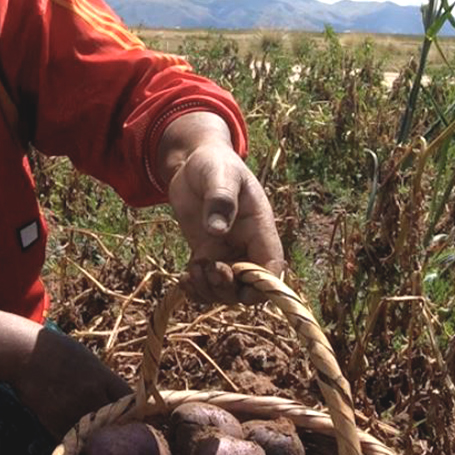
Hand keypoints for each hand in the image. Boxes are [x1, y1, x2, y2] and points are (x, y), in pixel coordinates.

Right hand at [11, 327, 131, 438]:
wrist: (23, 352)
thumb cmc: (55, 350)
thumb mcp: (87, 358)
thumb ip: (103, 379)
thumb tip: (117, 398)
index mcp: (102, 377)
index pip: (130, 401)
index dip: (133, 411)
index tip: (132, 417)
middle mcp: (92, 394)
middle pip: (117, 422)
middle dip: (118, 429)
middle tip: (118, 436)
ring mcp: (73, 410)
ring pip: (95, 436)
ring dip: (98, 440)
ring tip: (97, 442)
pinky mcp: (54, 421)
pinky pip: (73, 440)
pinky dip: (76, 443)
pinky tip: (76, 439)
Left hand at [162, 115, 285, 303]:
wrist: (193, 163)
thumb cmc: (214, 163)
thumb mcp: (220, 175)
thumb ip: (221, 199)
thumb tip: (217, 230)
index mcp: (260, 227)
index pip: (272, 267)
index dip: (262, 285)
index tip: (238, 285)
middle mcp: (246, 245)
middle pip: (248, 287)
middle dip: (228, 289)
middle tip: (207, 270)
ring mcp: (226, 252)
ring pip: (226, 291)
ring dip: (210, 291)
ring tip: (191, 274)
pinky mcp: (206, 255)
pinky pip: (207, 284)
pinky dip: (196, 290)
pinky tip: (183, 280)